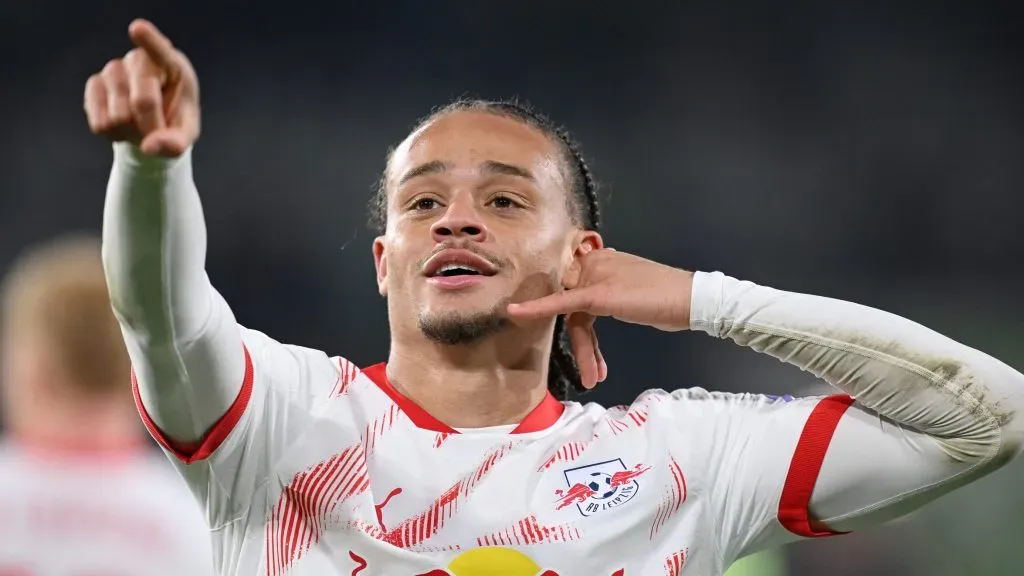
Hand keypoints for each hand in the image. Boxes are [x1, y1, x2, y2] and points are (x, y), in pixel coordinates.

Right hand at [83, 19, 199, 157]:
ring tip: (139, 124)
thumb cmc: (174, 122)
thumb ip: (175, 144)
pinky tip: (121, 126)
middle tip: (157, 130)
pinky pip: (100, 122)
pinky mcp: (93, 85)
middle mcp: (140, 60)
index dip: (148, 39)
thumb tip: (148, 147)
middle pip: (144, 101)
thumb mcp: (185, 135)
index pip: (160, 50)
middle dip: (152, 126)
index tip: (138, 28)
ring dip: (132, 132)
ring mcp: (114, 70)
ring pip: (119, 115)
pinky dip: (113, 135)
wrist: (150, 124)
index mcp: (172, 65)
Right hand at [507, 248, 693, 389]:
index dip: (538, 308)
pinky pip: (597, 322)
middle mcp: (595, 271)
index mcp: (589, 264)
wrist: (689, 302)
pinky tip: (598, 362)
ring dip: (589, 350)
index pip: (559, 293)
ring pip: (586, 321)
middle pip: (573, 312)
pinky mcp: (618, 301)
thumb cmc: (647, 295)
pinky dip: (597, 342)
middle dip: (580, 346)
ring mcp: (607, 286)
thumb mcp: (603, 298)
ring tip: (596, 377)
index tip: (512, 315)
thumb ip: (563, 302)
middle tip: (588, 376)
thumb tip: (525, 303)